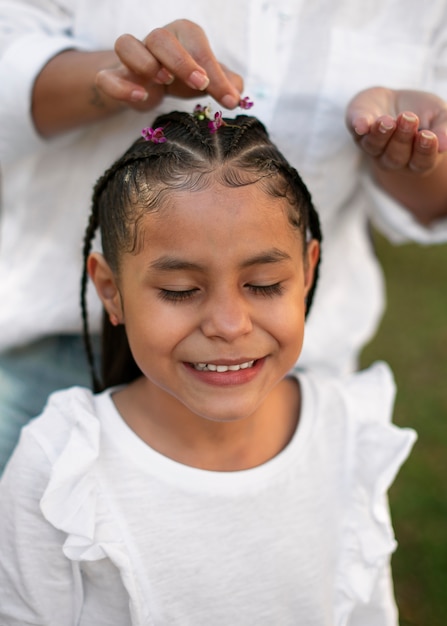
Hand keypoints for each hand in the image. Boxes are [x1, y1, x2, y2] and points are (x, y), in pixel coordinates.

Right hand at [96, 19, 242, 111]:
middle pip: (160, 37)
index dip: (214, 71)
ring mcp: (131, 58)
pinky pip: (106, 76)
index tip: (228, 98)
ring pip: (126, 44)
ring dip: (144, 61)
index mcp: (182, 35)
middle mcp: (154, 42)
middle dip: (180, 60)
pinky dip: (120, 86)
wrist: (150, 87)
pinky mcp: (114, 77)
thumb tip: (238, 92)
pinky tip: (141, 98)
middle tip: (200, 84)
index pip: (197, 45)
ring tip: (164, 82)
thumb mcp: (207, 80)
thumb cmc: (183, 78)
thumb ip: (226, 84)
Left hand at [346, 87, 446, 173]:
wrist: (394, 99)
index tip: (427, 135)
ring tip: (387, 121)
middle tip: (408, 118)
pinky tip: (361, 125)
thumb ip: (444, 128)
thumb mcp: (440, 116)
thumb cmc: (423, 112)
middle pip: (396, 156)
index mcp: (416, 159)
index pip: (421, 162)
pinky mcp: (358, 131)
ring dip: (381, 134)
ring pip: (375, 147)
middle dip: (402, 138)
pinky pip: (357, 131)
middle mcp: (392, 159)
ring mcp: (373, 147)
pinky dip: (359, 126)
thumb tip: (444, 145)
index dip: (423, 151)